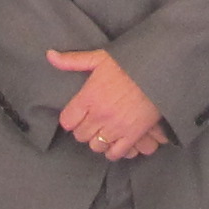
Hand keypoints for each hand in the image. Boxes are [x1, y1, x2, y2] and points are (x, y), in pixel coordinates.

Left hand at [48, 46, 167, 159]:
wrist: (159, 70)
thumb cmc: (129, 62)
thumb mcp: (99, 57)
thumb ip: (72, 60)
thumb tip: (49, 55)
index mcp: (88, 97)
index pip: (67, 121)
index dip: (71, 119)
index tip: (79, 114)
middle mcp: (99, 115)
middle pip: (80, 136)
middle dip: (85, 129)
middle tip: (93, 121)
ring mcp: (116, 127)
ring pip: (96, 146)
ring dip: (98, 140)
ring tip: (104, 131)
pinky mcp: (132, 135)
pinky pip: (115, 153)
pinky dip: (114, 150)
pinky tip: (116, 141)